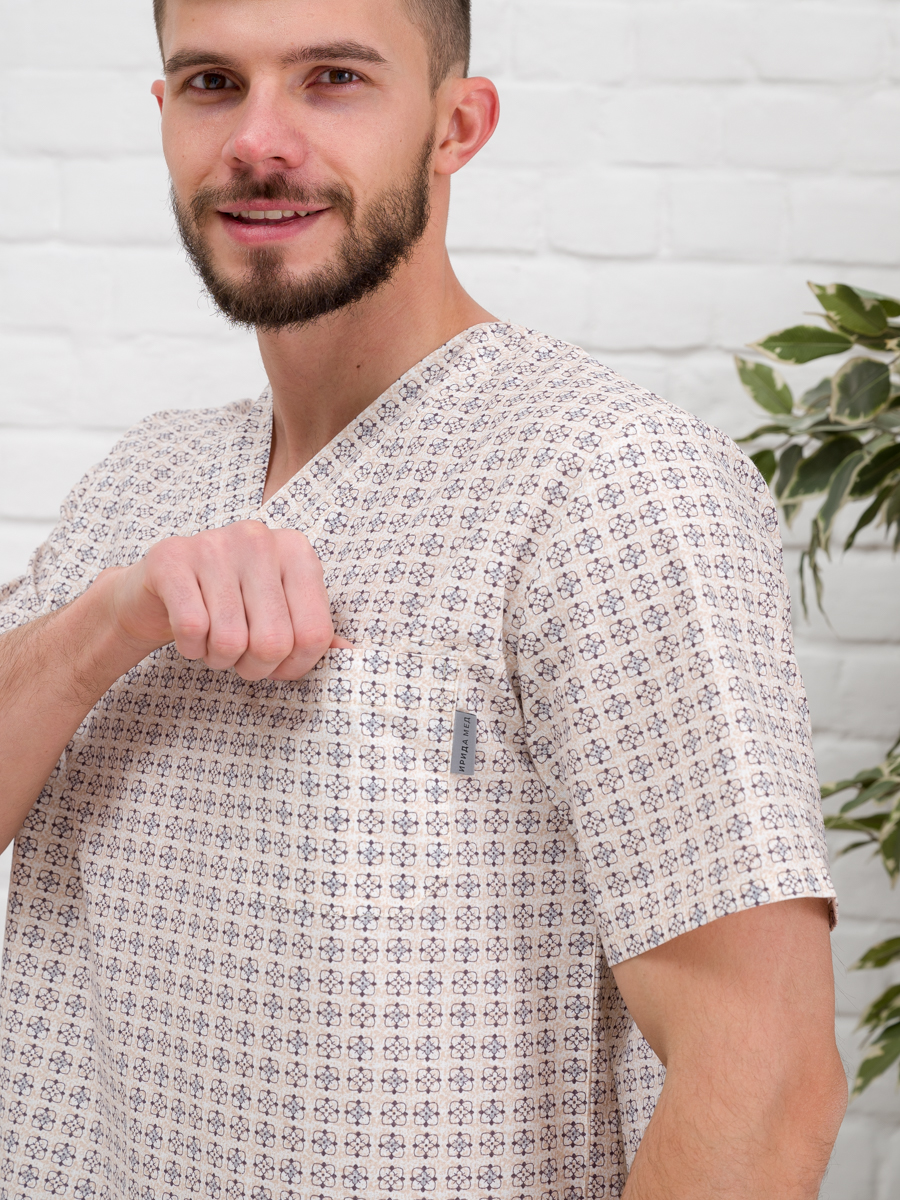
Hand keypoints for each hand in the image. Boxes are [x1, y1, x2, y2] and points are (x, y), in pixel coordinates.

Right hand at [104, 522, 350, 680]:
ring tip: (214, 642)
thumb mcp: (280, 612)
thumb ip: (314, 631)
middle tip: (240, 658)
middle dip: (254, 668)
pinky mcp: (171, 559)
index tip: (277, 667)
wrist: (159, 591)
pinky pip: (193, 629)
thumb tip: (351, 654)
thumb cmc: (231, 605)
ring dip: (219, 659)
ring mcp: (214, 543)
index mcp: (297, 551)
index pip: (315, 634)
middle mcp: (260, 538)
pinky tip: (190, 635)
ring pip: (231, 641)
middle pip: (274, 642)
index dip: (295, 667)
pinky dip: (191, 649)